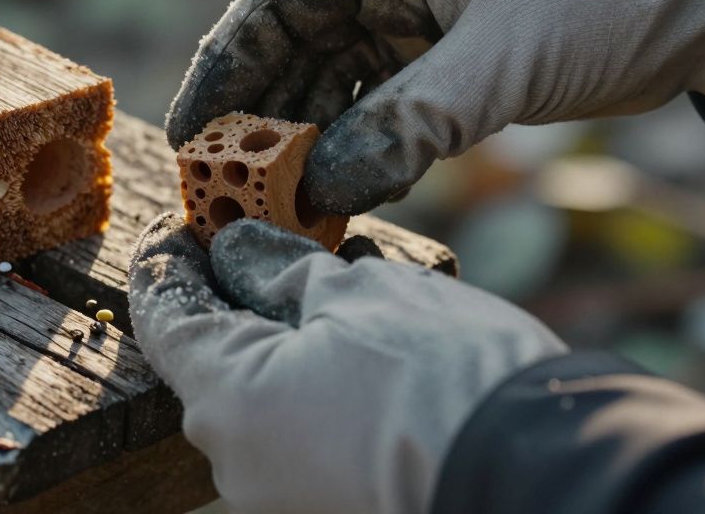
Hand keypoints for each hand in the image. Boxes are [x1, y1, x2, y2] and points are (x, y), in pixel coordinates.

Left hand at [128, 214, 565, 513]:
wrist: (542, 474)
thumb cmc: (446, 376)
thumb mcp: (360, 292)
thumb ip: (280, 269)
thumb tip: (237, 251)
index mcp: (226, 399)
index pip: (162, 314)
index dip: (167, 257)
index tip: (181, 221)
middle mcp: (235, 462)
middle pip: (207, 361)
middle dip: (228, 297)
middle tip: (259, 238)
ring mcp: (278, 496)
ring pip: (255, 401)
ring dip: (274, 344)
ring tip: (322, 290)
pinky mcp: (321, 507)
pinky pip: (293, 437)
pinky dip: (305, 389)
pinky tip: (350, 351)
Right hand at [166, 0, 704, 213]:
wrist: (690, 11)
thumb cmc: (600, 2)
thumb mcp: (500, 63)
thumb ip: (409, 124)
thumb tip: (326, 188)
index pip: (277, 1)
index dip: (224, 64)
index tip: (192, 127)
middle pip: (292, 51)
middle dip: (257, 120)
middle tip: (222, 186)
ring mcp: (408, 22)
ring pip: (328, 89)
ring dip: (302, 149)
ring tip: (273, 208)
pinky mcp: (433, 64)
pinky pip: (371, 113)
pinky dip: (350, 156)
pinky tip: (332, 197)